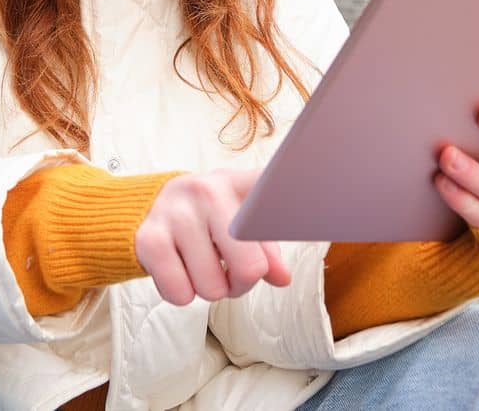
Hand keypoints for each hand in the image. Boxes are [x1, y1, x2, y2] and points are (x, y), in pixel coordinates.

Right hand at [134, 168, 291, 305]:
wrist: (144, 209)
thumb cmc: (206, 221)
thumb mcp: (237, 225)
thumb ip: (265, 251)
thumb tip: (282, 277)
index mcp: (240, 185)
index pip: (276, 188)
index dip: (302, 194)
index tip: (333, 190)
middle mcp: (209, 190)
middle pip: (250, 268)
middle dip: (240, 283)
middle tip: (228, 272)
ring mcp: (177, 211)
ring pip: (211, 288)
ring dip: (208, 289)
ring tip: (200, 266)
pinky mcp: (149, 237)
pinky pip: (179, 293)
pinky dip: (180, 293)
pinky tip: (177, 268)